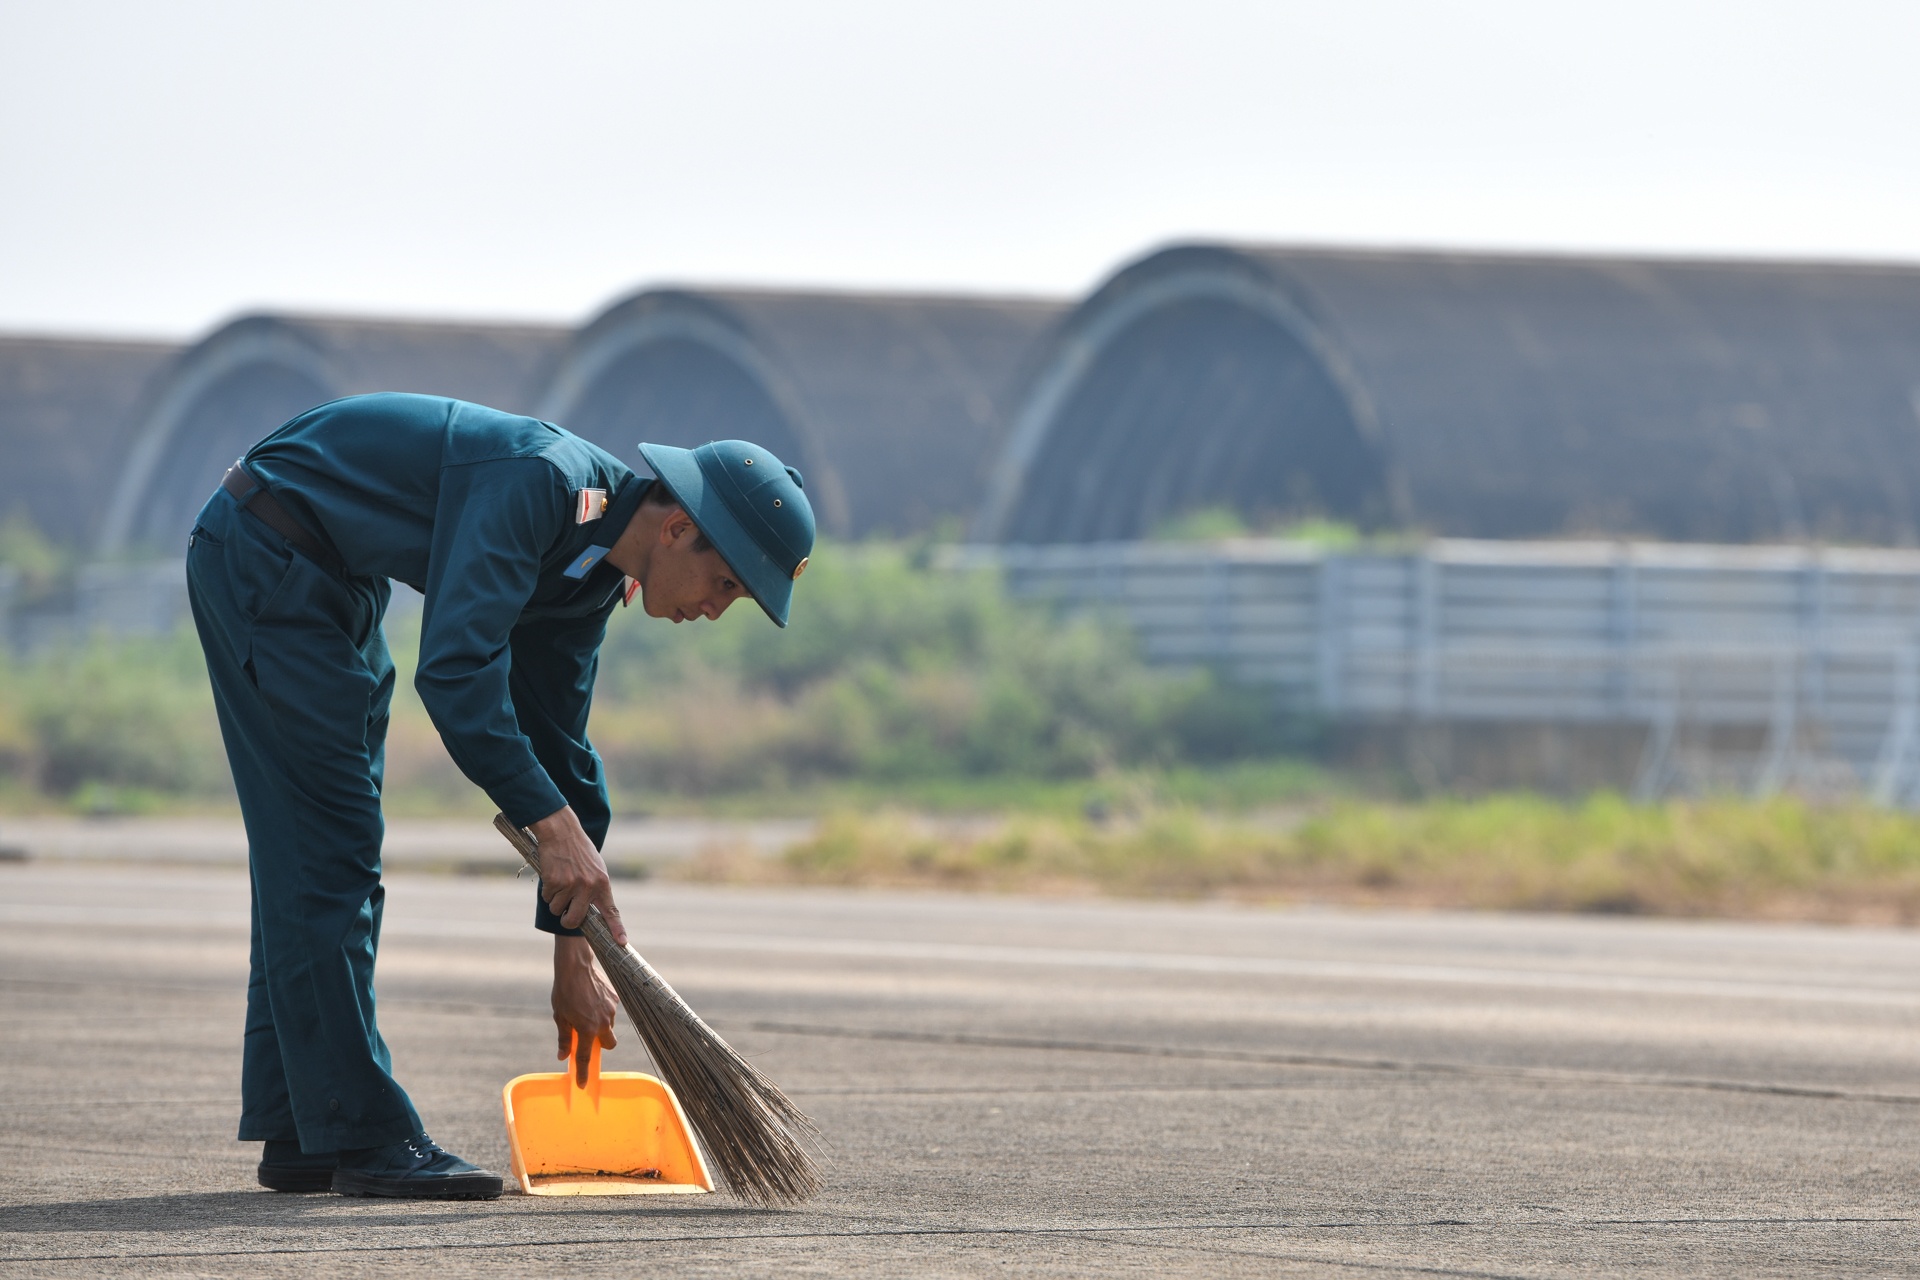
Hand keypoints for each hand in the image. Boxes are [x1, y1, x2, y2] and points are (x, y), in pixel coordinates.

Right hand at [529, 806, 627, 944]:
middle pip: (575, 920)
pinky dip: (548, 891)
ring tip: (560, 882)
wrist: (562, 832)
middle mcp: (588, 886)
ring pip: (558, 910)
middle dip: (568, 920)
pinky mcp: (555, 882)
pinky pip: (548, 898)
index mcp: (602, 883)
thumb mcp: (595, 868)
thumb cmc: (579, 850)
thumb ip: (596, 888)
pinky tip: (552, 876)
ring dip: (556, 901)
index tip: (622, 943)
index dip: (617, 928)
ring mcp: (571, 885)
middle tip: (566, 914)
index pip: (611, 911)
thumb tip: (593, 909)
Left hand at [552, 935, 618, 1083]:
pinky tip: (592, 998)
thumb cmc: (564, 991)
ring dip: (600, 1024)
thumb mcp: (559, 1016)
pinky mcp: (615, 999)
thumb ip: (563, 1038)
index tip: (582, 1085)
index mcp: (587, 1029)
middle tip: (587, 1036)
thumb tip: (562, 1056)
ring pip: (609, 1026)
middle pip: (608, 1044)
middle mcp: (603, 1022)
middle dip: (600, 1044)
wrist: (576, 965)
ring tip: (586, 1009)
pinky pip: (611, 1011)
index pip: (585, 1057)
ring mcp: (612, 1010)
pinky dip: (603, 1010)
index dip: (583, 1073)